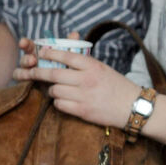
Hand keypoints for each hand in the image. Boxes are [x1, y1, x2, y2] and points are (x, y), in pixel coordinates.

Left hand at [12, 37, 137, 127]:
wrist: (133, 107)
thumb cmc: (119, 87)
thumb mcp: (104, 69)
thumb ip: (85, 63)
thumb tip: (64, 57)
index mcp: (93, 66)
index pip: (66, 56)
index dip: (50, 54)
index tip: (42, 53)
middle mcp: (87, 80)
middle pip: (53, 74)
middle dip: (38, 72)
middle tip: (31, 71)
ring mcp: (84, 96)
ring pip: (54, 90)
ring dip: (52, 90)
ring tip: (57, 89)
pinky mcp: (83, 111)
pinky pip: (60, 104)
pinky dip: (59, 102)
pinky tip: (64, 100)